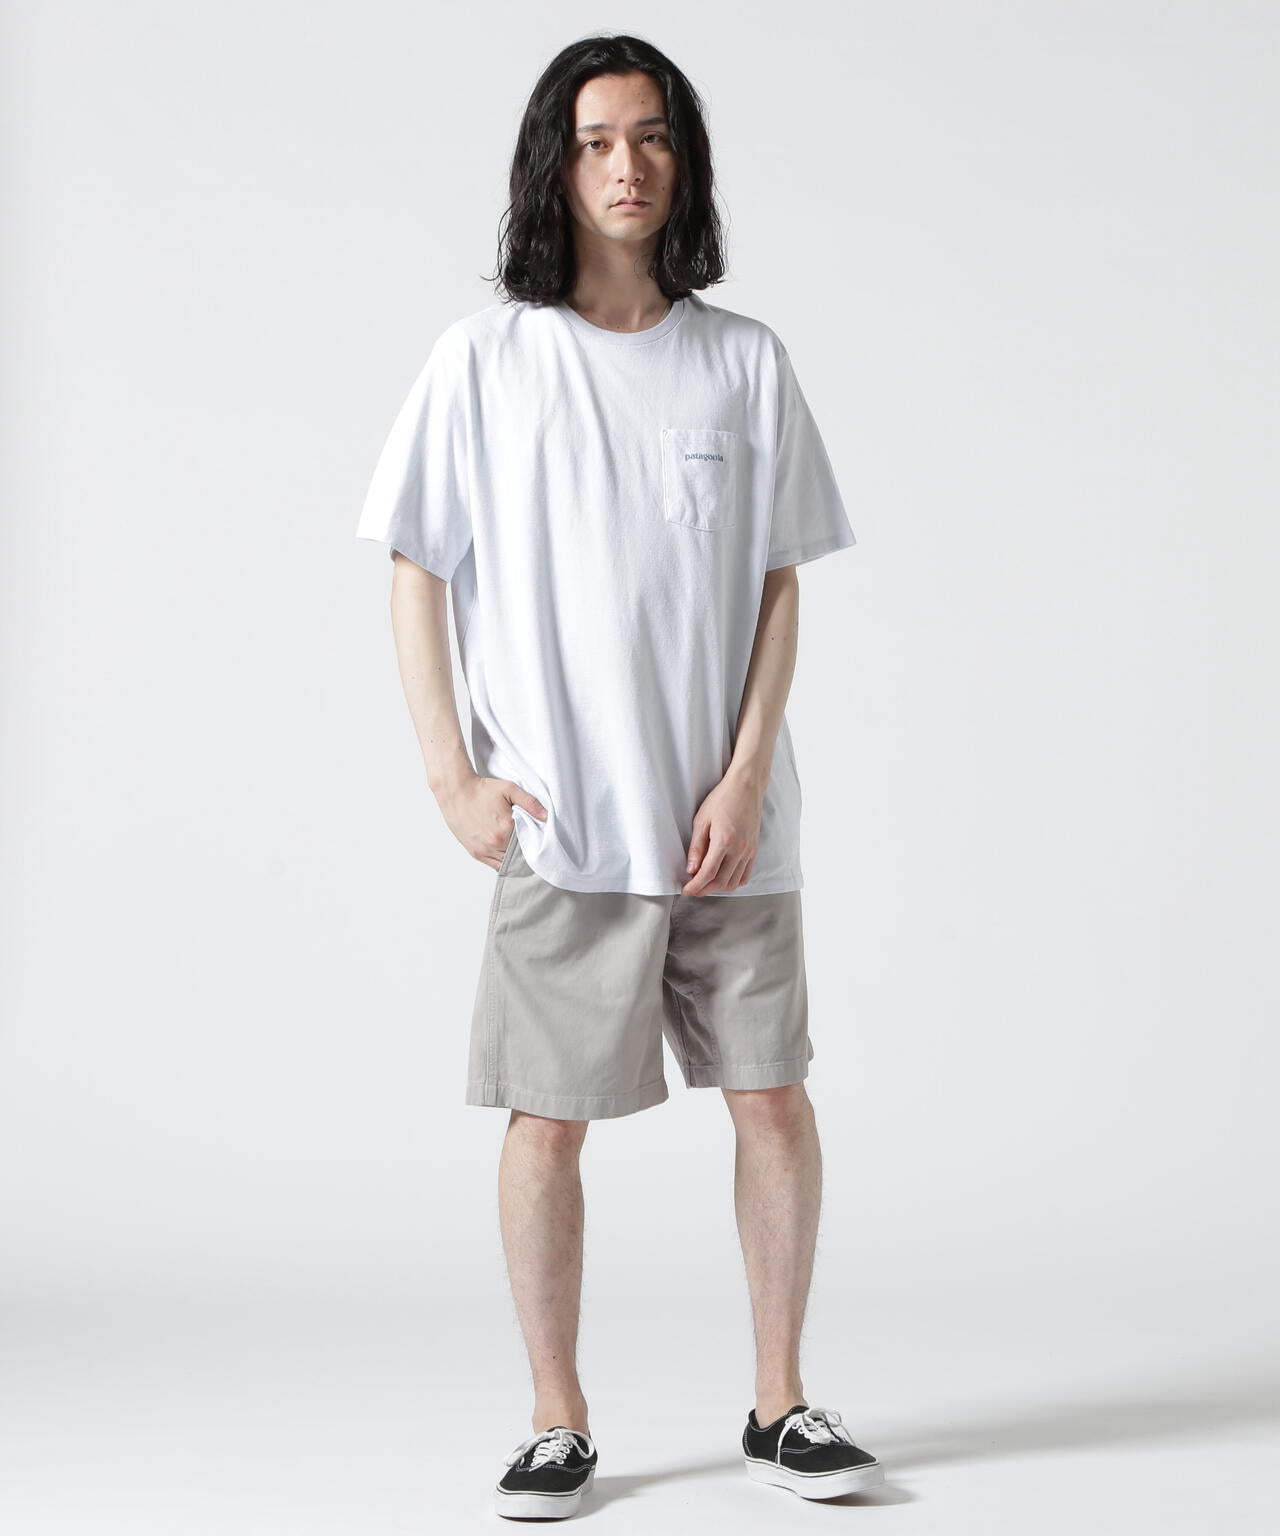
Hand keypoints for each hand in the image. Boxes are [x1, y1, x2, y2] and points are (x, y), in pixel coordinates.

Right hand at [435, 772, 547, 869]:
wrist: (456, 792)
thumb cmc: (482, 790)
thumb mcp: (509, 789)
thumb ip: (530, 803)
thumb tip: (546, 817)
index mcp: (506, 828)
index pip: (530, 843)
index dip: (535, 842)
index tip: (539, 839)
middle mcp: (495, 842)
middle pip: (519, 855)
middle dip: (526, 852)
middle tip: (531, 846)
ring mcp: (484, 849)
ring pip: (507, 863)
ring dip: (514, 859)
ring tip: (520, 851)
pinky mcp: (476, 853)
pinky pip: (494, 865)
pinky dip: (503, 863)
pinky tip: (508, 856)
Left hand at [681, 766, 765, 894]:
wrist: (746, 787)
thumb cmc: (722, 799)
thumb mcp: (701, 820)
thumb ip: (696, 847)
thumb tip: (691, 869)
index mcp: (724, 841)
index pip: (708, 873)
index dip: (696, 885)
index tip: (686, 890)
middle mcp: (739, 850)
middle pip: (721, 882)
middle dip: (705, 889)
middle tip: (693, 889)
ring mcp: (749, 851)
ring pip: (734, 882)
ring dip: (719, 888)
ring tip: (706, 884)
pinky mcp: (754, 850)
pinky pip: (745, 875)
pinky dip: (733, 882)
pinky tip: (723, 879)